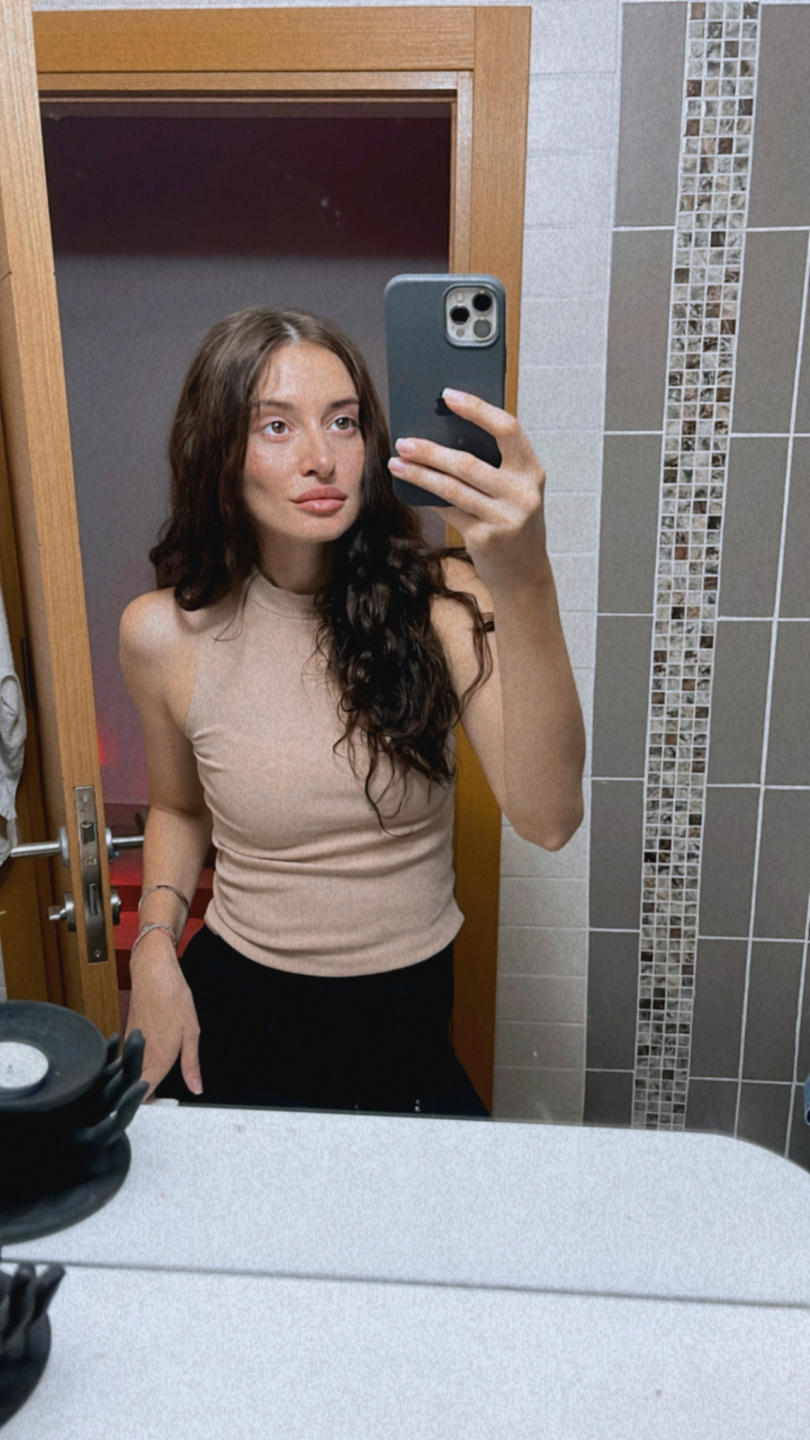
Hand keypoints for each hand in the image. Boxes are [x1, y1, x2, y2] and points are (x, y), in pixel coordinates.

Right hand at [125, 934, 201, 1099]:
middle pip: (136, 1087)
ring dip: (140, 1081)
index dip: (152, 1106)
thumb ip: (191, 1065)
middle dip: (144, 1096)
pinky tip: (149, 1063)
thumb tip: (196, 1088)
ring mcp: (132, 1046)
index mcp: (158, 1059)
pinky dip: (137, 1066)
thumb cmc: (174, 998)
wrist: (154, 973)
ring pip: (131, 1074)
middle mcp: (141, 1056)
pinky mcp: (129, 1036)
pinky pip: (130, 1060)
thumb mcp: (192, 1033)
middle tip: (161, 1100)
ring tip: (156, 1085)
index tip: (163, 1109)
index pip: (146, 1095)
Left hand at [387, 388, 547, 593]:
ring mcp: (505, 518)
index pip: (507, 429)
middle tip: (403, 441)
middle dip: (431, 450)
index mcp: (532, 471)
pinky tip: (410, 489)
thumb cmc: (513, 521)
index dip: (477, 409)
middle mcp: (523, 493)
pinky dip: (428, 499)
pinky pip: (449, 511)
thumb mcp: (513, 491)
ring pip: (453, 488)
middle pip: (469, 462)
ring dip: (420, 474)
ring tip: (396, 463)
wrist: (524, 573)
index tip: (448, 395)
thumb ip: (492, 465)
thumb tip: (440, 434)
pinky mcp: (486, 538)